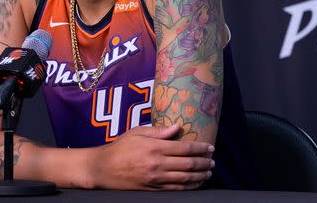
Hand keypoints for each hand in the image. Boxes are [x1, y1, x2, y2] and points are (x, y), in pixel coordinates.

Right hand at [90, 123, 214, 189]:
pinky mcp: (153, 189)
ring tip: (208, 172)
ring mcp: (156, 179)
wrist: (103, 169)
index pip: (184, 148)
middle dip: (204, 162)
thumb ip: (159, 131)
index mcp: (154, 148)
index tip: (210, 147)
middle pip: (188, 164)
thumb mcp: (137, 133)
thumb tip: (177, 127)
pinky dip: (189, 187)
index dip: (200, 148)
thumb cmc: (120, 147)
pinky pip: (176, 189)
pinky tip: (196, 183)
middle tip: (213, 161)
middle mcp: (157, 164)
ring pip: (185, 179)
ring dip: (200, 176)